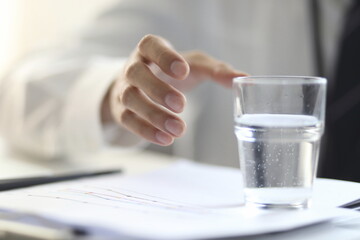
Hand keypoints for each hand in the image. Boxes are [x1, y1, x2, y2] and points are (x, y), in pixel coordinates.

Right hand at [105, 34, 246, 145]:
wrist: (140, 87)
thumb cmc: (170, 73)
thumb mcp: (193, 66)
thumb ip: (216, 70)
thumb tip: (245, 78)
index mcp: (150, 51)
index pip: (150, 45)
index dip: (164, 57)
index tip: (183, 71)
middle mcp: (133, 67)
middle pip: (137, 73)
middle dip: (158, 90)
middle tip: (182, 105)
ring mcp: (123, 89)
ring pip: (131, 99)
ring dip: (154, 115)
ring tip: (179, 130)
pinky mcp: (121, 112)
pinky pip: (128, 121)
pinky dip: (146, 131)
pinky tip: (166, 140)